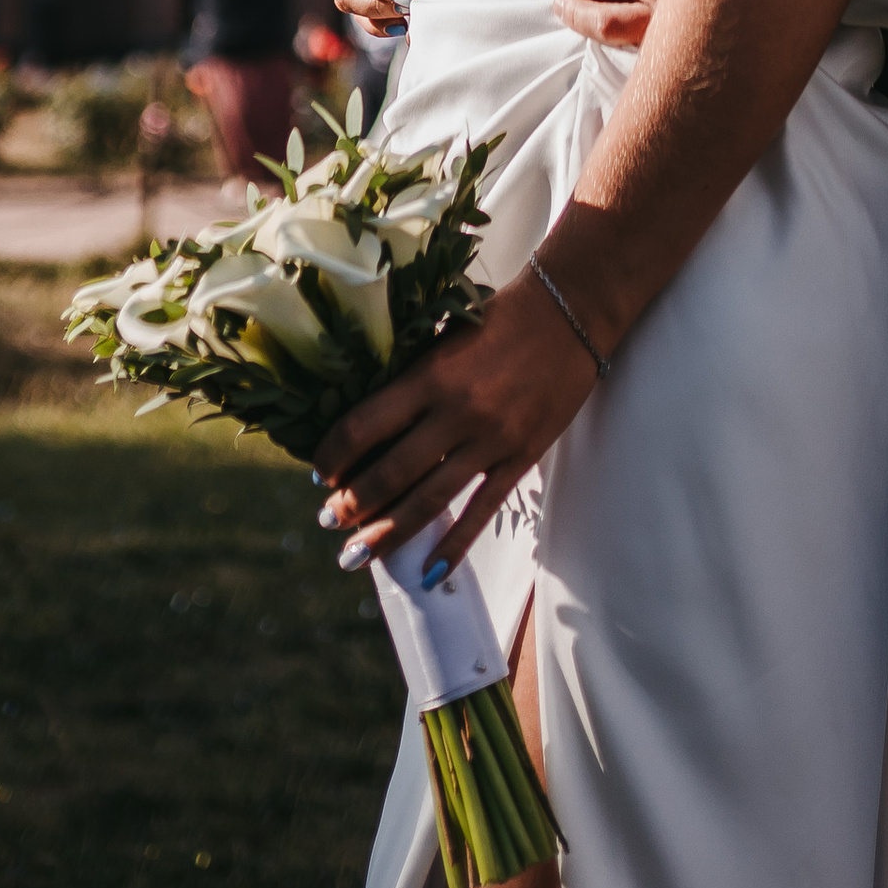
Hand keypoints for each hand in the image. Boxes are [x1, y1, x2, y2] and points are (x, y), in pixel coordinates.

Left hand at [316, 274, 600, 577]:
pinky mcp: (521, 457)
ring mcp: (491, 440)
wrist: (568, 313)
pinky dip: (453, 546)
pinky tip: (429, 573)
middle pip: (392, 472)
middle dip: (352, 504)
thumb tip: (367, 421)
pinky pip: (482, 510)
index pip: (365, 425)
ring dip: (387, 533)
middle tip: (328, 522)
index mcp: (431, 375)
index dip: (334, 455)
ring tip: (355, 556)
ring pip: (430, 501)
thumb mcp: (446, 336)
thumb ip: (412, 377)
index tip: (319, 474)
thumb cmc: (500, 318)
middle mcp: (457, 412)